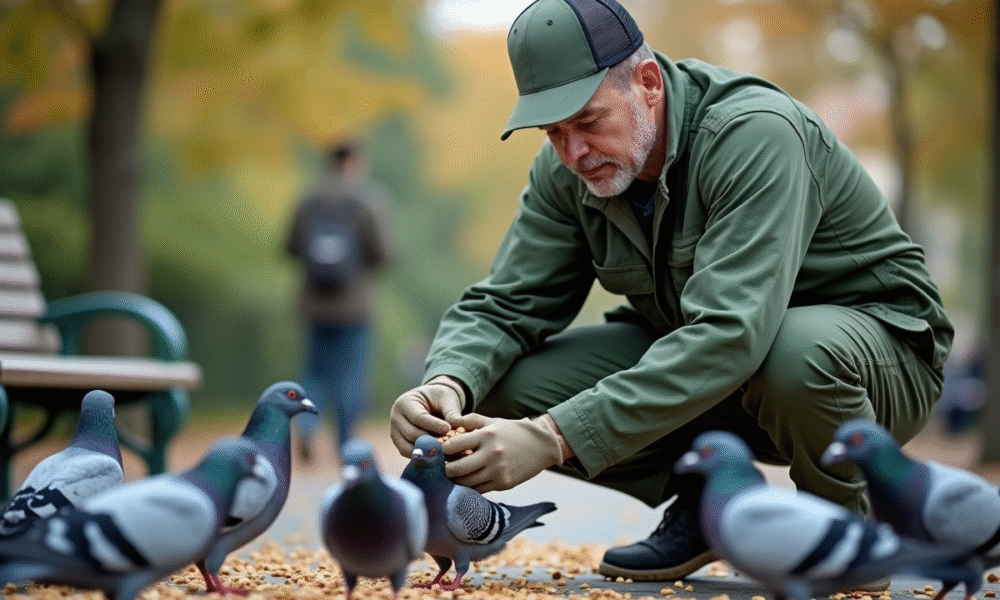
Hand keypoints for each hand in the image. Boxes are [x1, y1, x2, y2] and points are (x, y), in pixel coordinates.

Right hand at [389, 376, 465, 456]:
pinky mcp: (399, 444)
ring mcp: (394, 432)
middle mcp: (395, 418)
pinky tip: (439, 456)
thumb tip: (458, 425)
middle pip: (412, 434)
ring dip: (427, 451)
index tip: (448, 429)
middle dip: (431, 440)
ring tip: (445, 451)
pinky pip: (409, 454)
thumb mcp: (447, 399)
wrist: (431, 403)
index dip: (433, 425)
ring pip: (408, 448)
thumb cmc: (439, 398)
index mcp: (404, 403)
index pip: (418, 417)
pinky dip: (423, 457)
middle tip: (449, 444)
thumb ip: (452, 412)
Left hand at [441, 414, 562, 492]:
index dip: (440, 450)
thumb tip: (448, 422)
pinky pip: (479, 490)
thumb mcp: (493, 421)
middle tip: (438, 469)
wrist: (542, 445)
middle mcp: (491, 454)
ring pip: (466, 482)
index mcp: (486, 435)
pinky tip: (466, 482)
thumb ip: (470, 421)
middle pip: (456, 468)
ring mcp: (498, 471)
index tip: (436, 452)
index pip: (453, 446)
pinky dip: (469, 487)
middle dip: (443, 470)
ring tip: (450, 476)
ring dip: (455, 480)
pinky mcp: (504, 483)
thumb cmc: (514, 431)